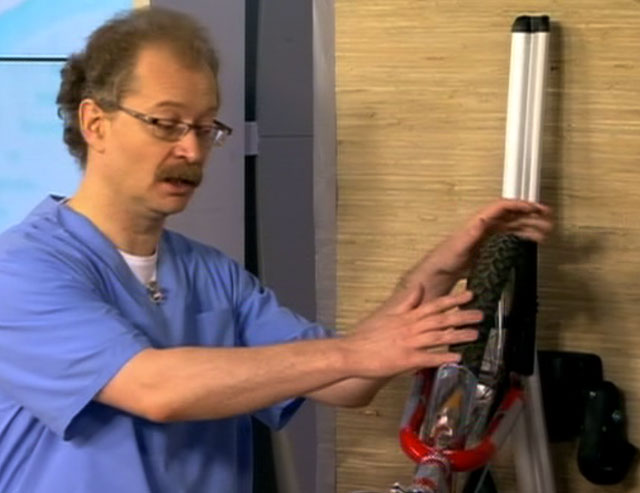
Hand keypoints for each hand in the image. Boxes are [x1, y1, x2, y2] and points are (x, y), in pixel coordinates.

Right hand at [342, 285, 480, 377]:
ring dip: (458, 335)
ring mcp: (409, 344)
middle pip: (441, 319)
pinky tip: (457, 357)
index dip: (453, 299)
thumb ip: (406, 301)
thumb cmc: (368, 335)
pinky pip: (428, 358)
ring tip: (476, 334)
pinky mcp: (406, 360)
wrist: (351, 352)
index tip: (470, 294)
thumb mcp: (387, 313)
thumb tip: (419, 287)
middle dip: (463, 316)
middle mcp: (411, 328)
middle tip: (482, 314)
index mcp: (407, 316)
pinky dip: (443, 357)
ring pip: (438, 337)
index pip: (434, 304)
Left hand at [432, 198, 552, 276]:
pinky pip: (511, 237)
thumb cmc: (446, 258)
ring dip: (530, 225)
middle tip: (548, 217)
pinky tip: (534, 239)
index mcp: (478, 222)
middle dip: (530, 214)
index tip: (535, 207)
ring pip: (514, 225)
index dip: (519, 205)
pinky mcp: (491, 246)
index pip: (502, 207)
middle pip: (512, 215)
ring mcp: (489, 235)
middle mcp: (485, 225)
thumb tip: (483, 220)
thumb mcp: (458, 245)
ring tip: (547, 230)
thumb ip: (471, 233)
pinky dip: (524, 236)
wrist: (441, 271)